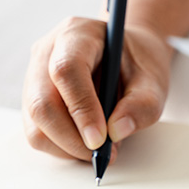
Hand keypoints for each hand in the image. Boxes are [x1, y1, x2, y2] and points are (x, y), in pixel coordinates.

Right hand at [22, 16, 172, 161]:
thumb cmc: (138, 62)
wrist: (127, 55)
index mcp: (77, 34)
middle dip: (70, 137)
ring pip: (34, 122)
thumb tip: (116, 131)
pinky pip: (36, 131)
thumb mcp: (154, 79)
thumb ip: (142, 104)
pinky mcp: (33, 99)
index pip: (66, 70)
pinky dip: (60, 146)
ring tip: (99, 148)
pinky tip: (85, 142)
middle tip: (101, 153)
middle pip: (41, 101)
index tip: (100, 139)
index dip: (81, 108)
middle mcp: (47, 51)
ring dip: (65, 145)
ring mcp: (34, 75)